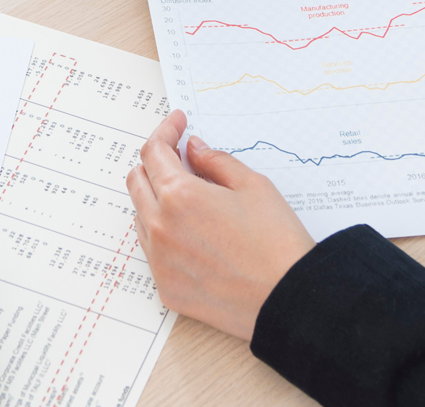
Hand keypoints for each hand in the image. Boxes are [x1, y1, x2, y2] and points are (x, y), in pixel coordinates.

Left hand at [126, 110, 313, 340]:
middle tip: (179, 156)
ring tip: (189, 196)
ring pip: (141, 215)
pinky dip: (163, 232)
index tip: (177, 124)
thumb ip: (215, 161)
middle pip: (137, 180)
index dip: (165, 131)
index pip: (154, 152)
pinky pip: (153, 250)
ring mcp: (159, 260)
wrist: (287, 299)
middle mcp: (159, 227)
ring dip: (156, 198)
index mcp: (178, 196)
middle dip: (154, 161)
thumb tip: (193, 149)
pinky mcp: (166, 287)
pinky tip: (191, 232)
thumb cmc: (276, 241)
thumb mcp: (252, 185)